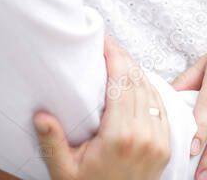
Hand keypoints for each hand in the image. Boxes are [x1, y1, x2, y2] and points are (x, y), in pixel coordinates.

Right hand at [30, 35, 170, 179]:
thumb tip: (41, 114)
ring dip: (136, 71)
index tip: (102, 40)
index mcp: (120, 136)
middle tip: (107, 45)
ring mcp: (159, 140)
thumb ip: (53, 142)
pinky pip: (161, 107)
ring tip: (119, 59)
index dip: (114, 55)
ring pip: (151, 90)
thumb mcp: (64, 171)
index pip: (121, 82)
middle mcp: (144, 135)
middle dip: (123, 58)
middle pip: (137, 81)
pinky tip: (136, 82)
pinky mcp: (165, 147)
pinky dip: (149, 89)